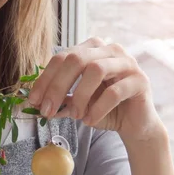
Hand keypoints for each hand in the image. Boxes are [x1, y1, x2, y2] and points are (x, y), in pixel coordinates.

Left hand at [28, 38, 163, 141]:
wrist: (134, 124)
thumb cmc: (103, 109)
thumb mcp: (76, 104)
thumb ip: (59, 100)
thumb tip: (35, 103)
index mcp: (91, 49)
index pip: (62, 57)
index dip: (45, 79)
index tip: (33, 101)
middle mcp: (110, 50)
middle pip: (76, 59)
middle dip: (57, 86)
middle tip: (47, 110)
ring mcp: (127, 63)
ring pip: (96, 70)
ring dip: (80, 96)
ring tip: (75, 116)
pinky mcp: (140, 80)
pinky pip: (114, 91)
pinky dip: (98, 108)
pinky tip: (90, 121)